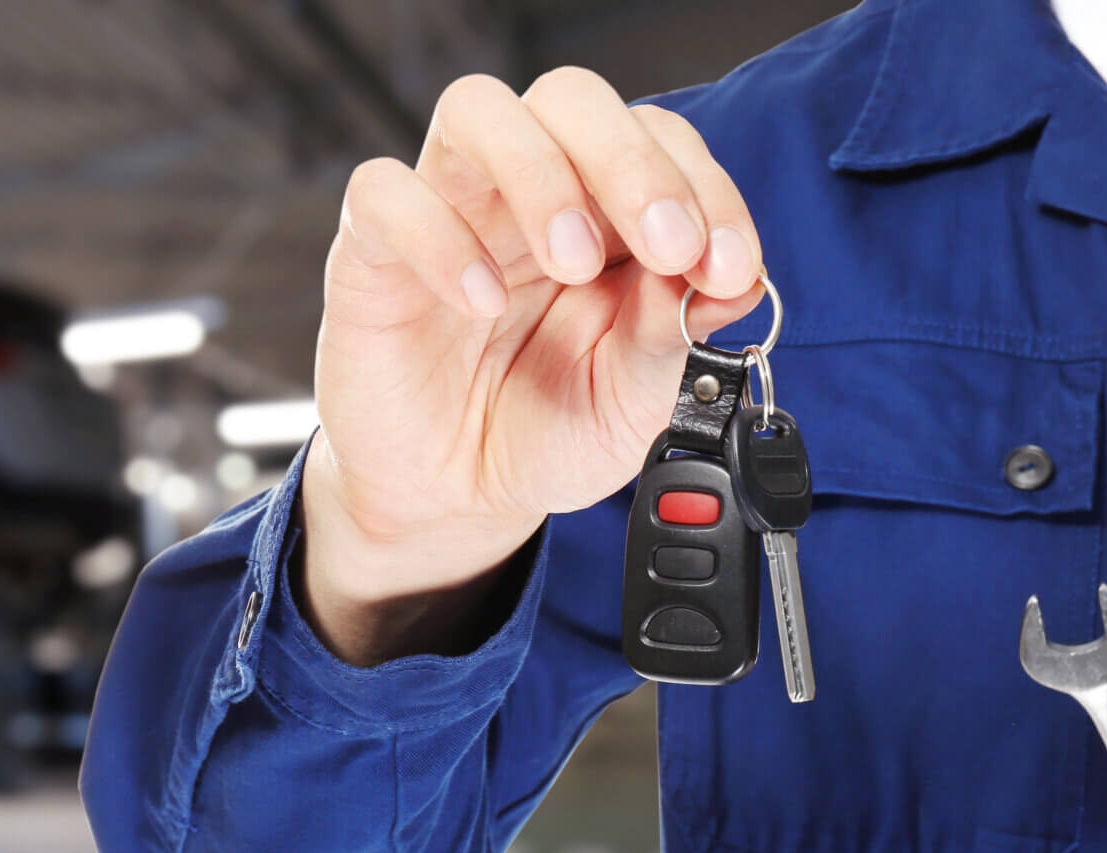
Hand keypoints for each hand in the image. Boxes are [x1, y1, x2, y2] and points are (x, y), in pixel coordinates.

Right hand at [305, 68, 764, 663]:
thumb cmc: (543, 436)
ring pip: (476, 110)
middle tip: (668, 247)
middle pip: (571, 99)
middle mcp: (527, 194)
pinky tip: (482, 302)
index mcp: (605, 216)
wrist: (455, 500)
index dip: (705, 189)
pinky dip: (438, 238)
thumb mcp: (629, 407)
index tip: (729, 266)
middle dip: (632, 162)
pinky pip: (386, 195)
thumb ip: (671, 340)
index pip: (658, 142)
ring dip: (540, 172)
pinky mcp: (374, 251)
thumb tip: (733, 281)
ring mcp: (449, 212)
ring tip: (572, 265)